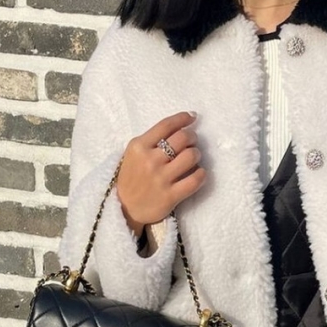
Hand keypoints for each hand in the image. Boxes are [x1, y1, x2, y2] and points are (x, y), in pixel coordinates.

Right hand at [116, 111, 204, 235]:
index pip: (166, 125)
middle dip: (192, 137)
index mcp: (139, 147)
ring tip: (193, 158)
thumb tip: (182, 125)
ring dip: (197, 154)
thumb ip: (152, 140)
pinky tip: (199, 173)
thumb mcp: (134, 154)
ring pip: (191, 156)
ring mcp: (160, 179)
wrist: (124, 208)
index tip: (192, 117)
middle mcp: (150, 161)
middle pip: (182, 138)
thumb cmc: (132, 177)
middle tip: (191, 142)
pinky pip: (195, 180)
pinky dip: (201, 174)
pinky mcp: (170, 196)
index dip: (183, 118)